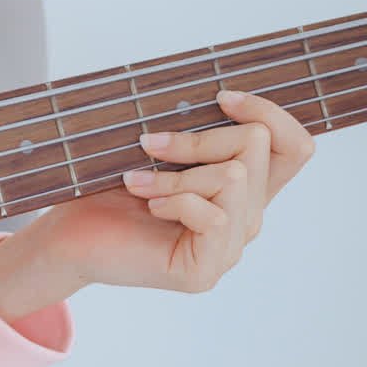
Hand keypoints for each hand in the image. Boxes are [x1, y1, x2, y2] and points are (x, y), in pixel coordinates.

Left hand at [39, 84, 315, 294]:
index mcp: (243, 190)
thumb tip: (223, 96)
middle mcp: (245, 219)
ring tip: (139, 183)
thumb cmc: (109, 193)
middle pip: (258, 147)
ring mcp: (229, 248)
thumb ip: (202, 135)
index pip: (296, 148)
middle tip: (148, 144)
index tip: (220, 98)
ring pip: (235, 177)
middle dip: (197, 139)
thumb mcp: (163, 152)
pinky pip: (213, 214)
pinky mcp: (205, 270)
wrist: (70, 239)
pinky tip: (148, 206)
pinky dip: (174, 200)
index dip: (270, 114)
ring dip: (176, 174)